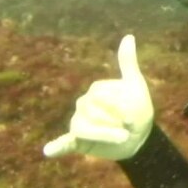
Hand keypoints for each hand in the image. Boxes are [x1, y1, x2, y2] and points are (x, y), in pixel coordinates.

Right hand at [43, 35, 152, 160]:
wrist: (139, 135)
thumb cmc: (137, 108)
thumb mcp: (135, 85)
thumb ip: (128, 63)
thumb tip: (128, 36)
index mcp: (96, 89)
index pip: (102, 97)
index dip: (120, 107)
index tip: (134, 115)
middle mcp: (83, 103)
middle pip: (92, 112)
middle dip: (114, 120)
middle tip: (129, 127)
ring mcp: (79, 122)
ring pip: (84, 128)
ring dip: (105, 134)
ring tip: (122, 137)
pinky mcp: (78, 141)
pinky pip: (65, 143)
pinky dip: (57, 147)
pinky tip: (48, 151)